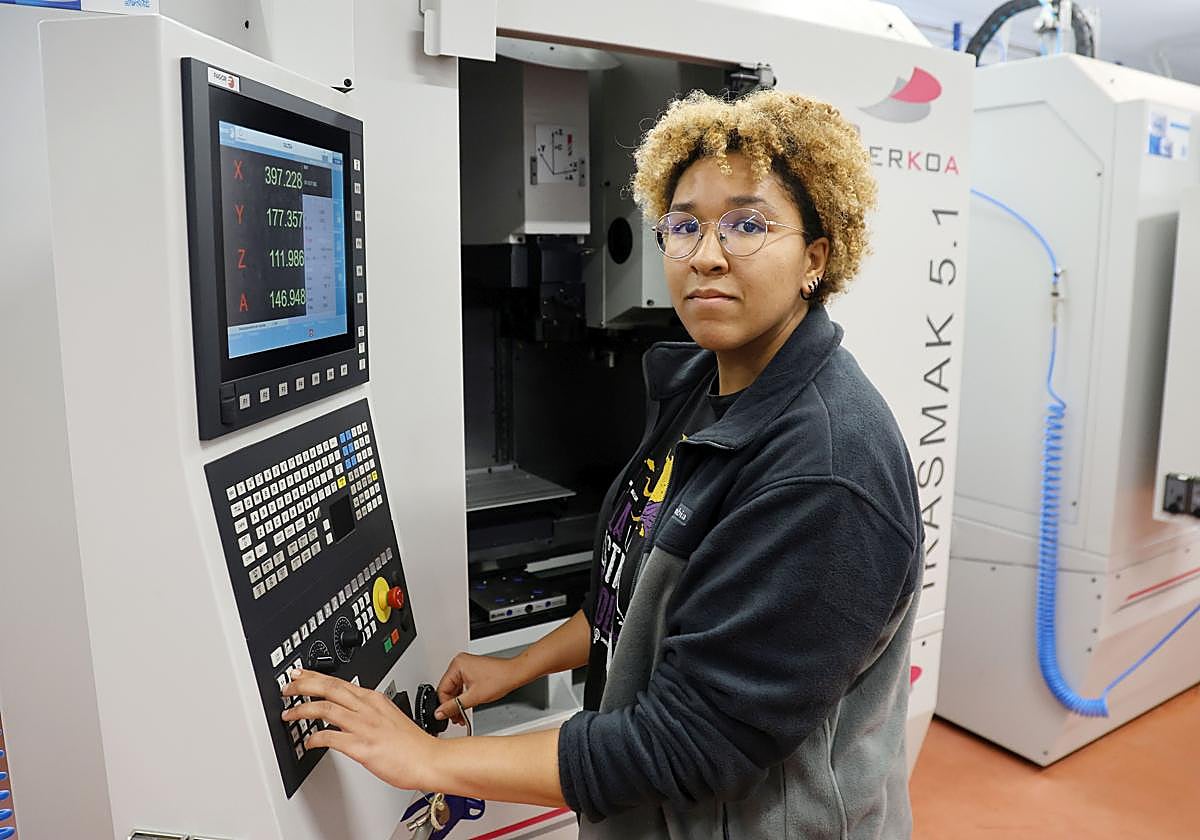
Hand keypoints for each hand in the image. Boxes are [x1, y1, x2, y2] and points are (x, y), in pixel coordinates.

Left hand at [282, 669, 436, 790]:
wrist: (428, 759)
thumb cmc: (412, 743)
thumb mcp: (389, 716)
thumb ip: (369, 711)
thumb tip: (350, 712)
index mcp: (374, 699)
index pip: (339, 681)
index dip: (315, 677)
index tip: (301, 675)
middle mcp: (368, 708)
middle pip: (329, 688)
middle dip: (304, 685)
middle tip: (288, 687)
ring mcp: (364, 726)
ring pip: (326, 709)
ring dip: (303, 710)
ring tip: (289, 713)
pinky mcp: (362, 746)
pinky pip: (330, 738)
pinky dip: (315, 739)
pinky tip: (308, 743)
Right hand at [435, 652, 524, 724]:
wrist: (515, 674)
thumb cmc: (500, 679)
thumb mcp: (474, 697)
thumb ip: (454, 706)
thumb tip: (440, 713)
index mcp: (457, 665)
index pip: (442, 689)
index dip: (444, 705)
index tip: (446, 716)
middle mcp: (460, 663)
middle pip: (447, 689)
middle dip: (452, 705)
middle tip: (456, 718)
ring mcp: (465, 666)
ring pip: (454, 689)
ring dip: (458, 703)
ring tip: (461, 714)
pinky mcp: (471, 671)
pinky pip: (461, 686)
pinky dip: (463, 697)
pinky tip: (466, 706)